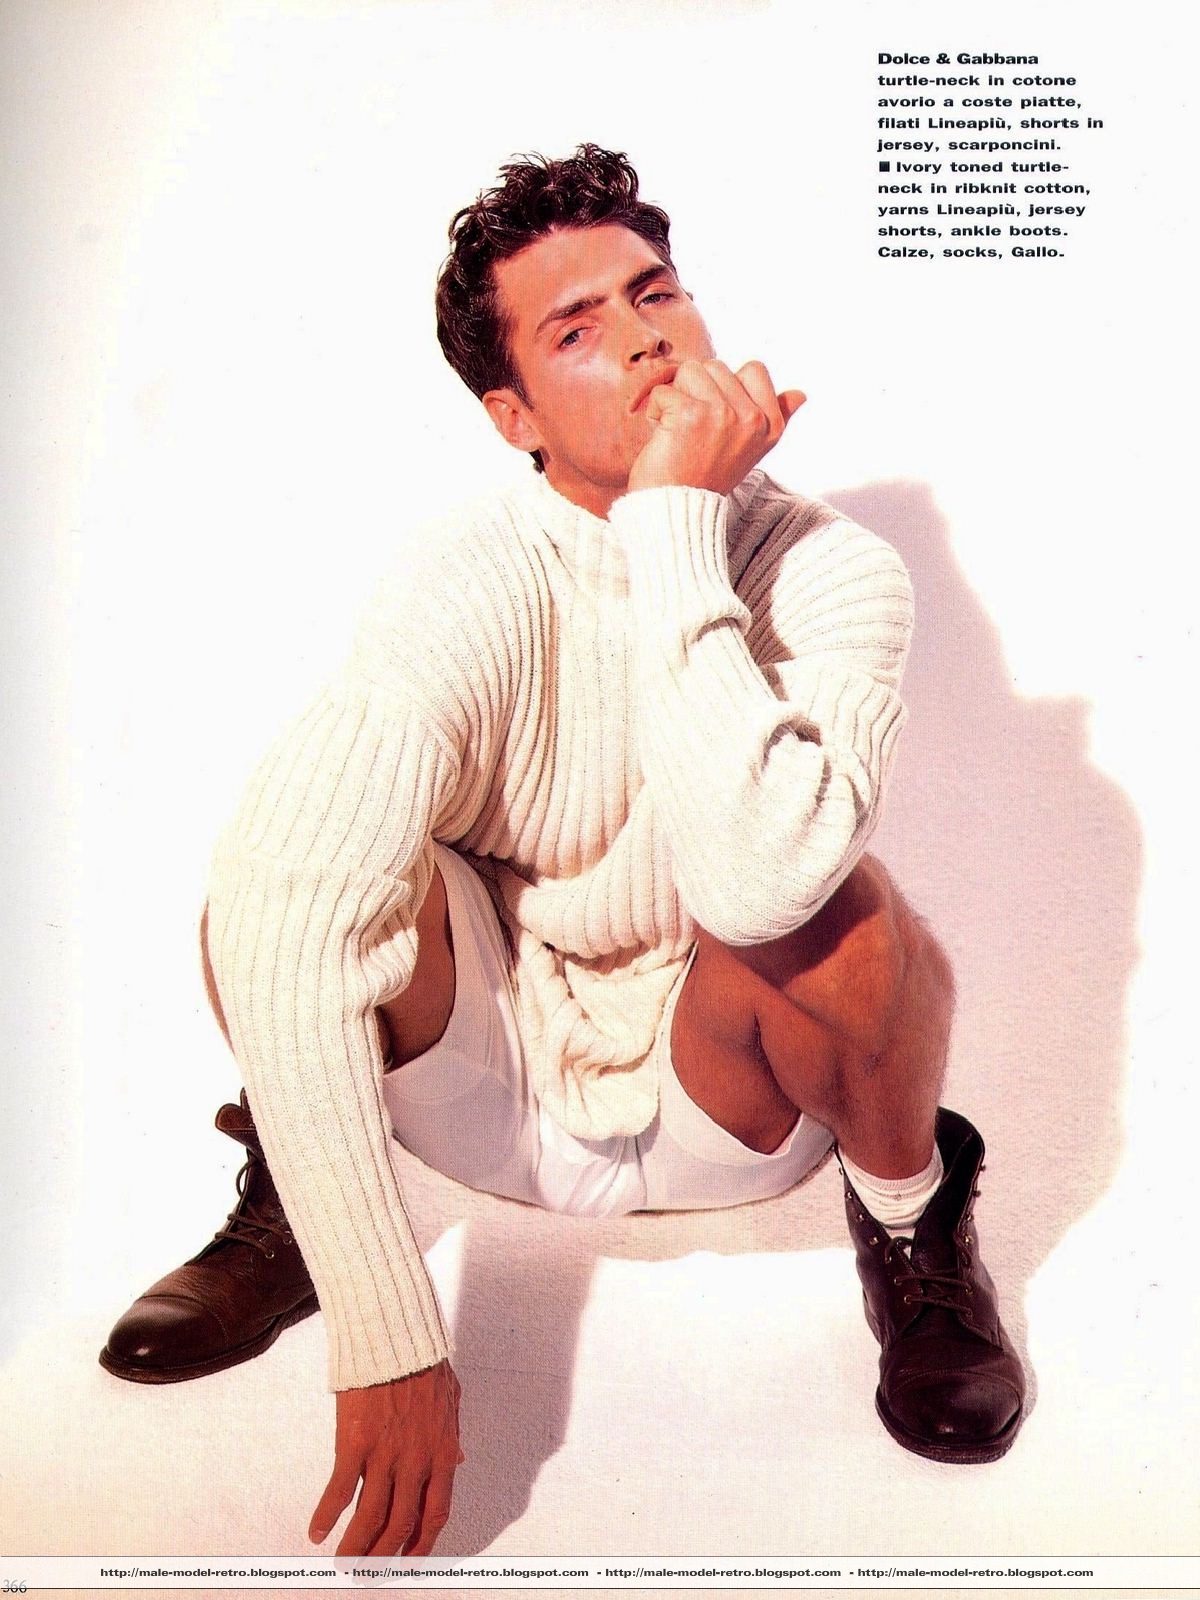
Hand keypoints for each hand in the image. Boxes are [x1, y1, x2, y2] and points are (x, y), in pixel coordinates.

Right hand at [309, 1359, 463, 1557]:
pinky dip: (327, 1515)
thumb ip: (452, 1436)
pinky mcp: (354, 1444)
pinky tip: (317, 1529)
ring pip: (370, 1518)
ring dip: (355, 1547)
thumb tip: (457, 1461)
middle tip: (367, 1570)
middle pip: (401, 1525)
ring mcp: (385, 1455)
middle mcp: (416, 1462)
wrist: (398, 1337)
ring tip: (343, 1562)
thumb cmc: (425, 1362)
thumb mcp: (451, 1400)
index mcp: (442, 1453)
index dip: (423, 1543)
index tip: (409, 1561)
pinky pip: (340, 1492)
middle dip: (383, 1555)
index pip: (436, 1513)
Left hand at [627, 359, 805, 497]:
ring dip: (675, 397)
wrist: (679, 509)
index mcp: (771, 425)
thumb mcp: (752, 448)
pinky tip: (664, 435)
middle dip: (697, 391)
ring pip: (690, 371)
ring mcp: (723, 415)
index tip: (718, 418)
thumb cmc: (708, 476)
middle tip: (695, 429)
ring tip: (679, 429)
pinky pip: (664, 391)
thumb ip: (777, 416)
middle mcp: (752, 419)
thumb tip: (801, 395)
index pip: (754, 369)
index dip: (727, 386)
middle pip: (716, 366)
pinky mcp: (690, 414)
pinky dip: (656, 410)